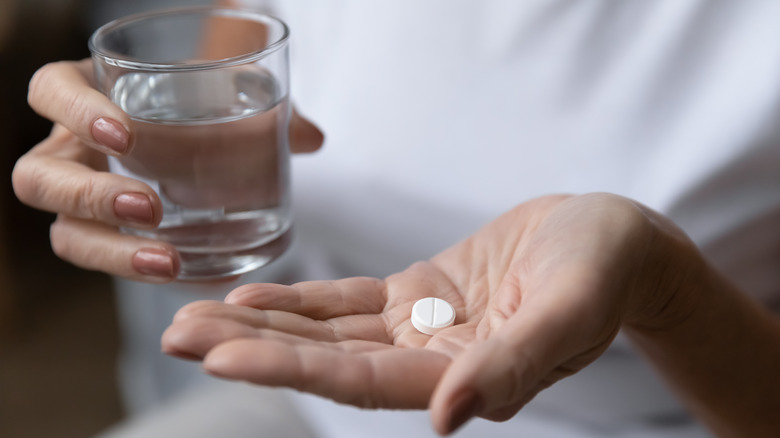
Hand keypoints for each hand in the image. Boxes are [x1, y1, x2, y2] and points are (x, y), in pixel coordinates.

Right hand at [12, 59, 323, 282]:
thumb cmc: (199, 101)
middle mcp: (71, 149)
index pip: (51, 90)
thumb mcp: (227, 92)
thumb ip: (268, 109)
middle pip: (39, 177)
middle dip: (87, 197)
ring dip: (109, 250)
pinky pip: (103, 260)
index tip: (126, 136)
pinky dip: (137, 271)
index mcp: (89, 96)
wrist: (194, 124)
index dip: (75, 112)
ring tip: (166, 260)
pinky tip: (186, 277)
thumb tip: (312, 139)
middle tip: (148, 208)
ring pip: (64, 232)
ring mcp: (82, 196)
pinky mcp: (105, 234)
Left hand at [162, 193, 701, 432]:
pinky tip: (255, 297)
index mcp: (463, 377)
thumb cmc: (602, 269)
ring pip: (328, 332)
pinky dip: (303, 300)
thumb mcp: (568, 311)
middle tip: (175, 338)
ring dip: (262, 325)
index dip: (290, 368)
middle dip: (251, 350)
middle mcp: (430, 362)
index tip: (221, 357)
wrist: (613, 239)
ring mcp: (421, 327)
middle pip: (326, 361)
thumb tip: (447, 420)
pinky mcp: (421, 292)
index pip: (360, 382)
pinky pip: (351, 301)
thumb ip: (512, 366)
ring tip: (194, 318)